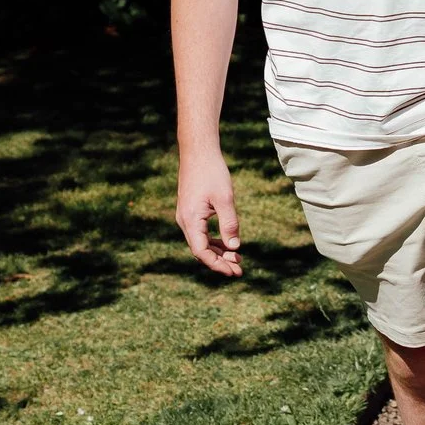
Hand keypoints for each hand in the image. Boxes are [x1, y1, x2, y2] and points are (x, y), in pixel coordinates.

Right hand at [176, 150, 243, 275]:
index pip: (201, 252)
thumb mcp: (225, 199)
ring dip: (218, 252)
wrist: (198, 152)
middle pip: (200, 250)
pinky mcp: (190, 211)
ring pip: (200, 242)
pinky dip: (214, 241)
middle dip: (220, 262)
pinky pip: (201, 233)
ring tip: (237, 259)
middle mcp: (185, 221)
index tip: (233, 272)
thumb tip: (235, 248)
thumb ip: (229, 224)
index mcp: (191, 220)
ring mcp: (186, 216)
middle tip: (240, 270)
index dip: (217, 264)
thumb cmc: (212, 173)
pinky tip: (228, 244)